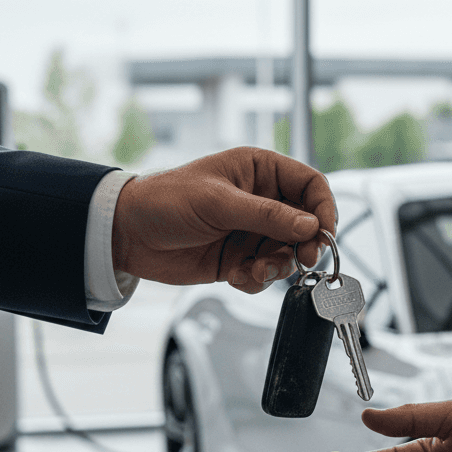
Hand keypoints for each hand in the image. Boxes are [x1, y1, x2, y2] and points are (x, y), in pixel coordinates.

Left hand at [111, 147, 336, 293]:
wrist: (128, 235)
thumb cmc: (166, 201)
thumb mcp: (219, 203)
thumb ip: (267, 215)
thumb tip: (311, 226)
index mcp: (259, 171)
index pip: (310, 185)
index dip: (324, 208)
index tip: (324, 233)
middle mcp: (261, 201)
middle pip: (306, 225)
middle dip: (305, 245)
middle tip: (302, 260)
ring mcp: (251, 232)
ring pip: (287, 254)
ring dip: (277, 267)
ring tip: (253, 271)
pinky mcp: (239, 260)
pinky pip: (264, 275)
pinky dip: (256, 281)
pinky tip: (235, 277)